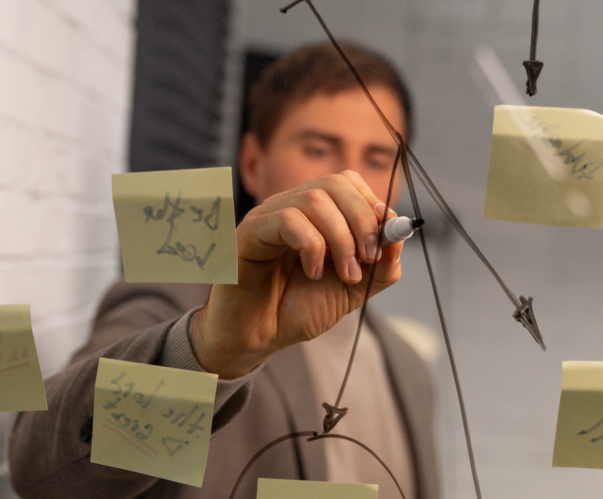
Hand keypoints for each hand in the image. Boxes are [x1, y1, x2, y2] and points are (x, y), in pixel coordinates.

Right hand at [190, 170, 402, 377]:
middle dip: (363, 221)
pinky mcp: (249, 232)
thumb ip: (379, 266)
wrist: (255, 338)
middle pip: (335, 184)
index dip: (373, 205)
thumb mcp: (350, 289)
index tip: (385, 241)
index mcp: (313, 214)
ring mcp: (267, 216)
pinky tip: (312, 273)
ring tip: (344, 273)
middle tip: (367, 259)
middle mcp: (289, 206)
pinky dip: (313, 248)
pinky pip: (289, 220)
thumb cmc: (295, 309)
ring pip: (315, 200)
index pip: (347, 182)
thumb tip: (401, 235)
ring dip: (342, 239)